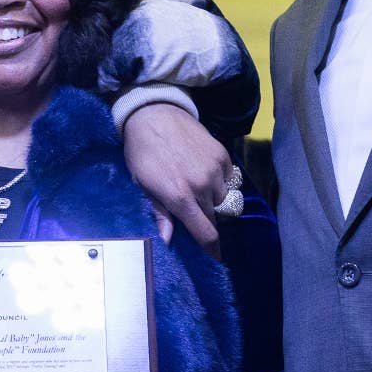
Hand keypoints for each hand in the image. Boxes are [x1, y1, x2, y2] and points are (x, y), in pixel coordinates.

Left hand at [120, 103, 233, 252]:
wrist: (153, 114)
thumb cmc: (142, 153)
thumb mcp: (142, 185)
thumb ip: (159, 213)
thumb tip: (167, 240)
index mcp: (179, 197)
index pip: (206, 233)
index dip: (213, 249)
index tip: (216, 257)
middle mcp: (202, 185)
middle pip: (216, 218)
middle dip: (208, 221)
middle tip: (197, 217)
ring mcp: (214, 169)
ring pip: (225, 198)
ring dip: (215, 201)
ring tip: (199, 192)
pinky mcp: (223, 155)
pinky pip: (229, 178)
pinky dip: (221, 181)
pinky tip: (205, 174)